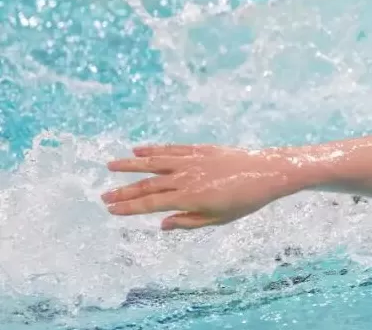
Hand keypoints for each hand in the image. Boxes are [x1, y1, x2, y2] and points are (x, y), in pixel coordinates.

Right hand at [101, 144, 298, 229]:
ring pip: (155, 162)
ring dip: (131, 164)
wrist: (268, 172)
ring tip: (111, 165)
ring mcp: (192, 161)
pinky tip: (139, 149)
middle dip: (124, 191)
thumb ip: (189, 221)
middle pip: (148, 184)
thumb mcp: (219, 219)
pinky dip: (154, 149)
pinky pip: (172, 149)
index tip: (111, 209)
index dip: (129, 207)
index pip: (151, 204)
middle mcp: (187, 177)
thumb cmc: (245, 200)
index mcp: (189, 198)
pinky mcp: (201, 149)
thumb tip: (162, 224)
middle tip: (102, 195)